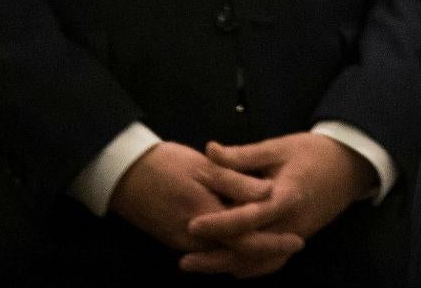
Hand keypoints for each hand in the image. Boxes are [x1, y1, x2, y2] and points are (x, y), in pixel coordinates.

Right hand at [109, 141, 295, 269]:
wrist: (123, 173)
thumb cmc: (164, 164)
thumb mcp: (203, 166)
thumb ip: (236, 181)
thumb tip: (268, 192)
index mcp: (205, 218)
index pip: (247, 240)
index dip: (274, 242)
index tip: (297, 239)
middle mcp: (194, 240)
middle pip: (238, 255)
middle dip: (266, 253)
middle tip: (293, 244)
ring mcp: (183, 243)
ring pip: (224, 256)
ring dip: (250, 253)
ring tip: (276, 243)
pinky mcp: (176, 240)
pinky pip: (211, 252)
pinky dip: (231, 250)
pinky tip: (244, 239)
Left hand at [183, 134, 372, 275]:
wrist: (350, 166)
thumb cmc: (313, 152)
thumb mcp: (278, 147)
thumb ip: (243, 154)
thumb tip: (209, 151)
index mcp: (286, 197)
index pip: (249, 217)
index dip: (220, 223)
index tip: (192, 225)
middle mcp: (291, 223)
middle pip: (250, 249)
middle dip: (216, 256)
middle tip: (184, 259)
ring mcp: (296, 235)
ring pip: (259, 261)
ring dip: (228, 266)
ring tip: (199, 266)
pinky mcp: (297, 238)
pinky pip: (271, 261)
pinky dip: (250, 268)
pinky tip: (229, 268)